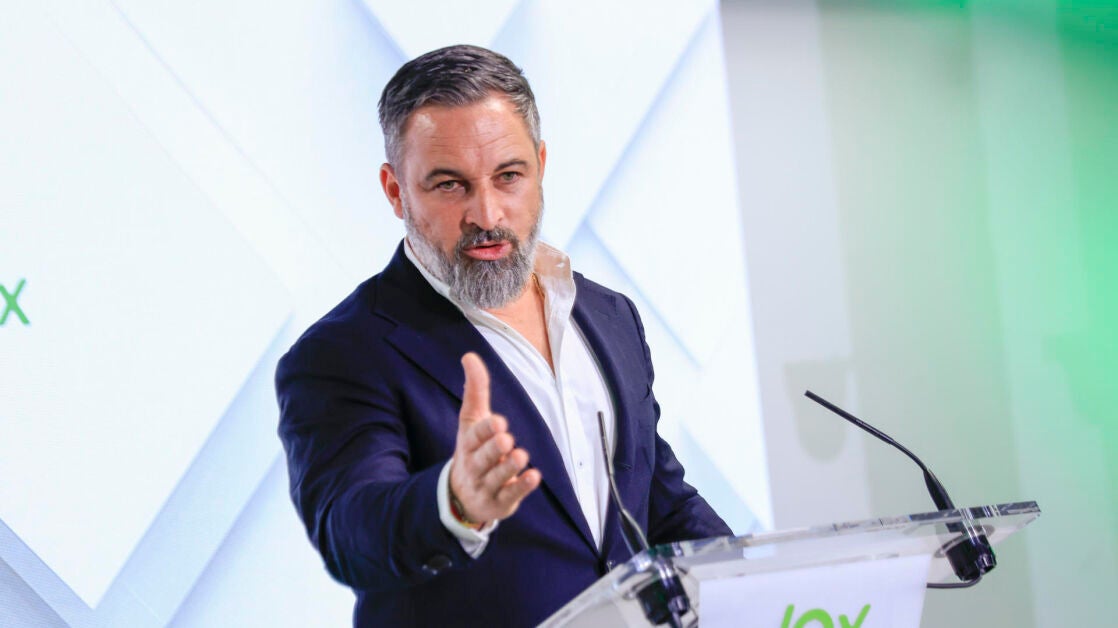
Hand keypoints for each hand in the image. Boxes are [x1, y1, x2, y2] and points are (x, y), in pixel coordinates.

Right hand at [448, 353, 540, 525]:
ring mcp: (485, 486)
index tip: (499, 422)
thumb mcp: (472, 420)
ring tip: (522, 455)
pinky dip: (521, 487)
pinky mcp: (499, 502)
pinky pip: (509, 496)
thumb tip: (469, 356)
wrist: (463, 494)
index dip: (485, 430)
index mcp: (467, 444)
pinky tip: (533, 477)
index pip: (474, 436)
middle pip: (482, 458)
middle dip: (493, 449)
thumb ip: (475, 390)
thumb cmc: (473, 449)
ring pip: (496, 478)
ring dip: (508, 467)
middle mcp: (474, 466)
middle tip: (507, 439)